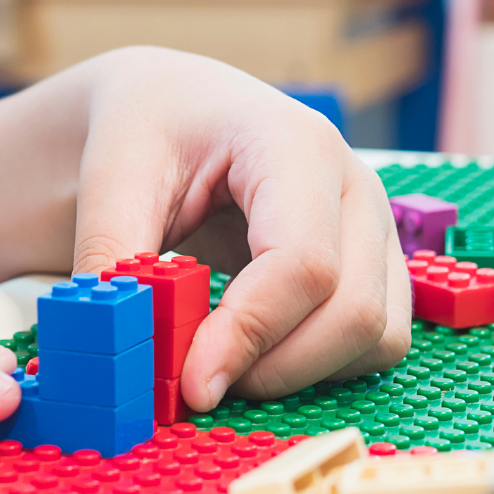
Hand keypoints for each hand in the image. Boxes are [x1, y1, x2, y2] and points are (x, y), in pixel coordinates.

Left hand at [72, 48, 411, 410]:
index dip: (250, 335)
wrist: (183, 109)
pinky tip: (263, 350)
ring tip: (228, 362)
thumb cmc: (154, 129)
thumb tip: (115, 346)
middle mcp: (356, 186)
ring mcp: (377, 227)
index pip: (303, 263)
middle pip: (353, 311)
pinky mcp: (379, 264)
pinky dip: (323, 366)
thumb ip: (114, 258)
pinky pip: (379, 341)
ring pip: (377, 335)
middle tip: (199, 382)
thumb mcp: (114, 177)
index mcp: (297, 146)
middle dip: (275, 369)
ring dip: (302, 372)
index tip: (191, 384)